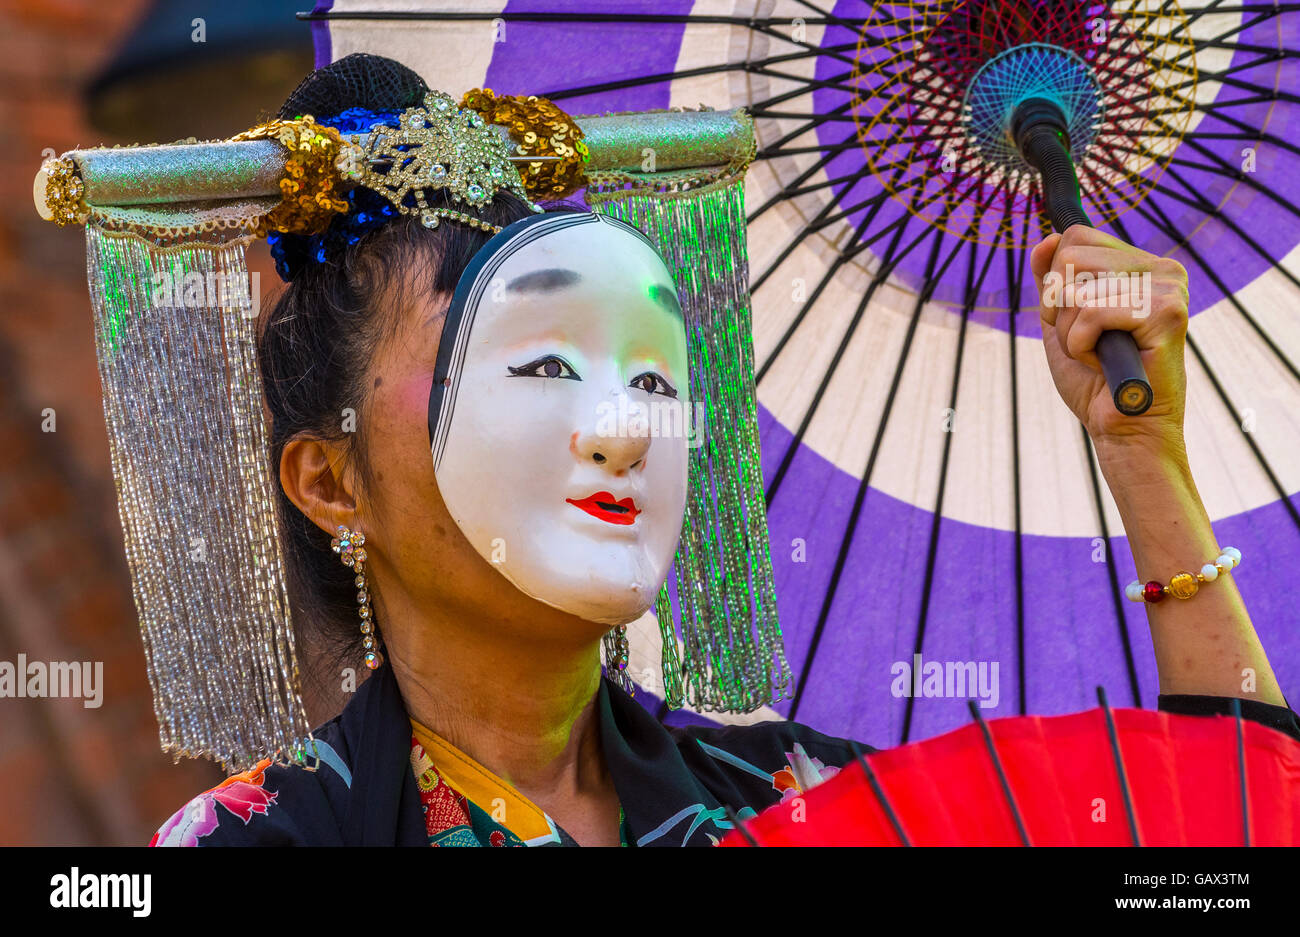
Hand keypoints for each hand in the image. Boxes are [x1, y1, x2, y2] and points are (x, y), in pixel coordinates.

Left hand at [1030, 225, 1190, 464]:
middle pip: (1070, 257)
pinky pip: (1090, 312)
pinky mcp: (1167, 312)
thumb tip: (1046, 238)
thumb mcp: (1061, 321)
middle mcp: (1162, 268)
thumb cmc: (1094, 379)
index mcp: (1142, 265)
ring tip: (1100, 354)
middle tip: (1088, 340)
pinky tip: (1106, 362)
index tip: (1076, 320)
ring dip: (1070, 333)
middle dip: (1060, 308)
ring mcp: (1169, 287)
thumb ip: (1053, 280)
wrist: (1121, 428)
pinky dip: (1081, 345)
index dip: (1057, 284)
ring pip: (1076, 290)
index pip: (1075, 238)